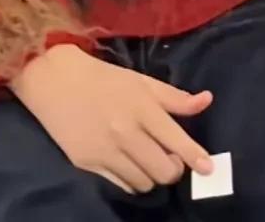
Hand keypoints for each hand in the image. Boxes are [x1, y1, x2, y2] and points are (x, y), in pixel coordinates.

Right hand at [12, 45, 212, 194]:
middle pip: (163, 170)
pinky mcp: (87, 164)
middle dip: (174, 170)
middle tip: (172, 159)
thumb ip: (174, 96)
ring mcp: (105, 150)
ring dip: (153, 177)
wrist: (55, 81)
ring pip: (144, 183)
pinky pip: (121, 185)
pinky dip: (132, 181)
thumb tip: (207, 100)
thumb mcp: (141, 81)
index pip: (176, 140)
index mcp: (141, 106)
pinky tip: (131, 166)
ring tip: (149, 161)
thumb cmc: (103, 78)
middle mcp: (126, 131)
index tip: (209, 168)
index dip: (196, 157)